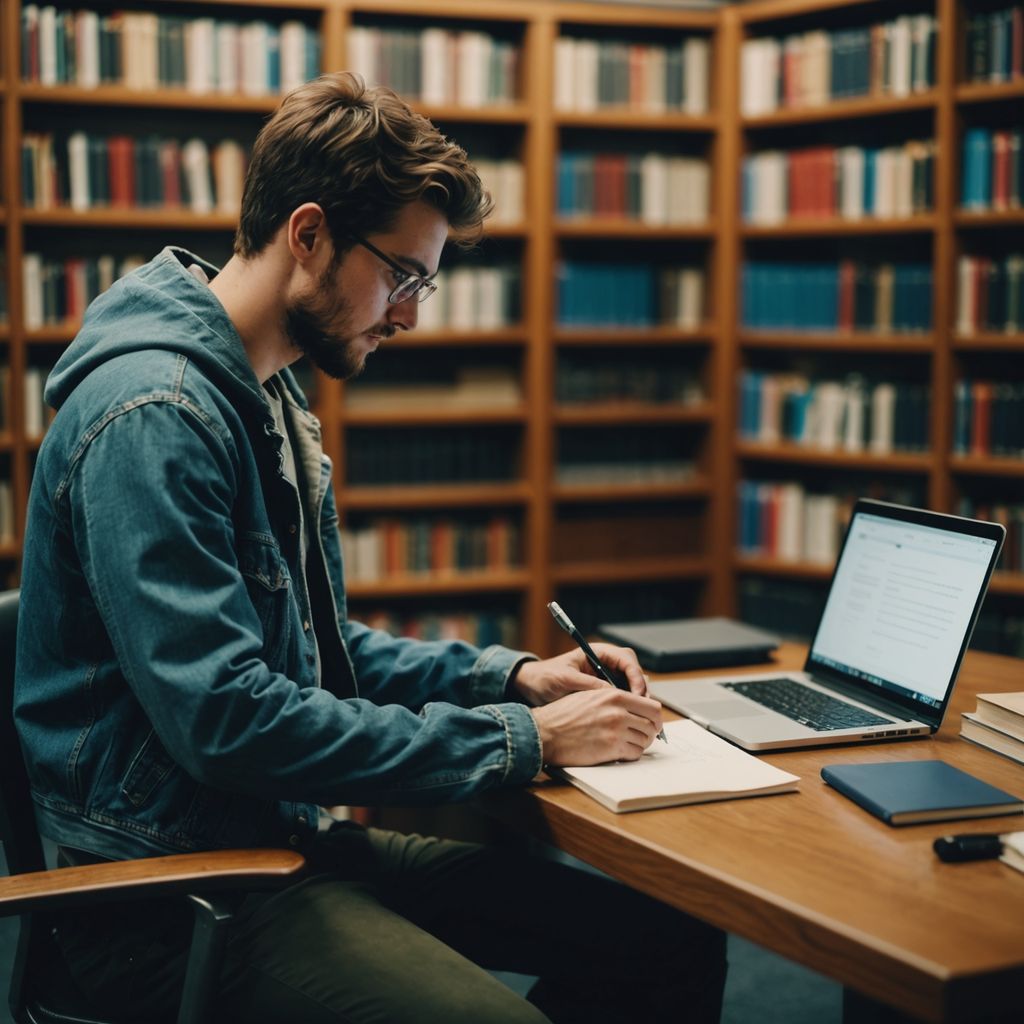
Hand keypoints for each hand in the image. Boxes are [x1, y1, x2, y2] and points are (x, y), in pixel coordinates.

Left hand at [510, 644, 646, 706]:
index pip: (627, 659)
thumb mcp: (566, 680)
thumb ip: (589, 685)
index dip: (636, 677)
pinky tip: (626, 719)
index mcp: (598, 653)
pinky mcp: (602, 692)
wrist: (531, 687)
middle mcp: (605, 663)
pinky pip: (621, 697)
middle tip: (642, 708)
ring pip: (630, 686)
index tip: (636, 695)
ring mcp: (605, 677)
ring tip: (636, 716)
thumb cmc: (545, 677)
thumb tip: (612, 694)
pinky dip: (626, 706)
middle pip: (634, 673)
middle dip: (640, 689)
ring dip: (636, 700)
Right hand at [530, 686, 662, 765]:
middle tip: (642, 736)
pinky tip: (620, 752)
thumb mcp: (589, 696)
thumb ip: (613, 698)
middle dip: (650, 732)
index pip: (652, 706)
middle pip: (652, 724)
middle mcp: (618, 711)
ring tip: (627, 743)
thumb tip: (635, 705)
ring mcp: (616, 731)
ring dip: (639, 744)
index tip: (651, 722)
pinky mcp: (611, 749)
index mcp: (614, 695)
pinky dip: (631, 754)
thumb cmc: (563, 715)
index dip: (654, 717)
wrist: (546, 732)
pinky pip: (635, 754)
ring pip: (645, 740)